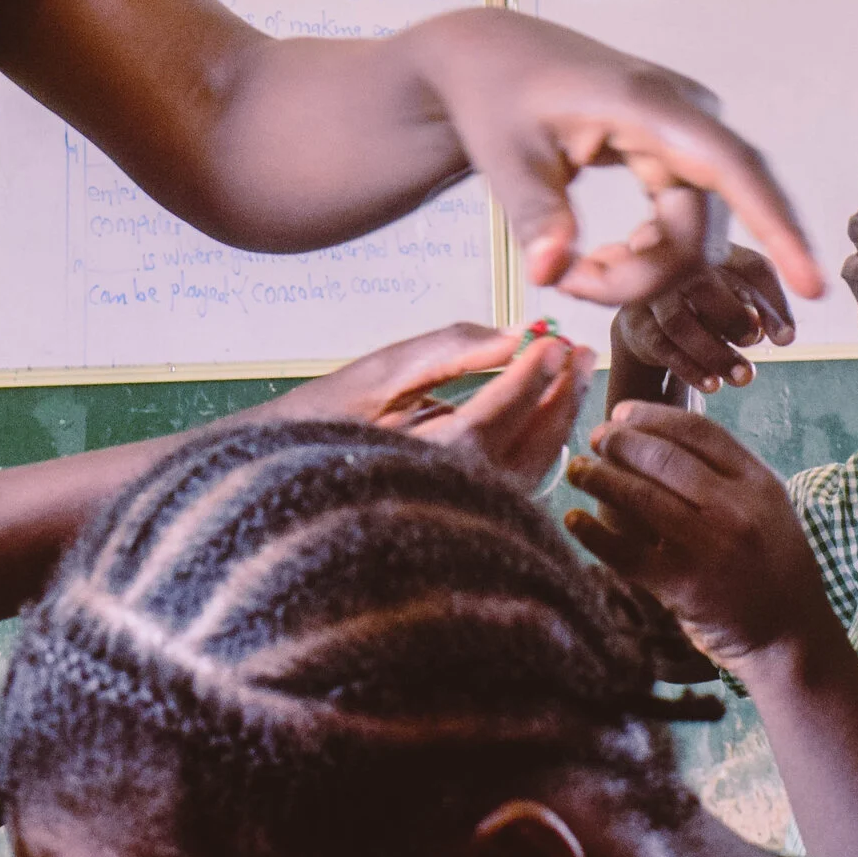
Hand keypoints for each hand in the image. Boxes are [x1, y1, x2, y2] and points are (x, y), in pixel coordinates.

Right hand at [265, 323, 594, 492]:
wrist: (281, 486)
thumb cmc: (321, 426)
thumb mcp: (378, 376)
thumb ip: (448, 351)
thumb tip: (514, 335)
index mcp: (423, 465)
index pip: (497, 416)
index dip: (532, 374)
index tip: (553, 338)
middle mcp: (451, 502)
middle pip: (531, 447)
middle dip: (560, 395)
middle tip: (576, 351)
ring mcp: (463, 518)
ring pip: (534, 469)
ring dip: (556, 419)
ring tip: (569, 372)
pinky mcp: (467, 521)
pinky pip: (520, 483)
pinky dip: (539, 445)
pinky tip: (544, 411)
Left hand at [407, 11, 822, 306]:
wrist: (492, 60)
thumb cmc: (496, 98)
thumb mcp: (504, 158)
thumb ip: (533, 217)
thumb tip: (548, 275)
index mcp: (649, 104)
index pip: (734, 169)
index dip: (777, 228)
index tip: (812, 285)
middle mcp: (686, 114)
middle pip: (701, 226)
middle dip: (641, 276)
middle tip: (564, 283)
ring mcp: (688, 133)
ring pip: (695, 232)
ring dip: (641, 268)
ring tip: (570, 267)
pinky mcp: (680, 152)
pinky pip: (685, 220)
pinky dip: (647, 252)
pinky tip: (601, 258)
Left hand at [563, 401, 834, 667]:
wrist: (790, 636)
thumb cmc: (769, 562)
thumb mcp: (766, 505)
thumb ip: (724, 471)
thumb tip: (655, 431)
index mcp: (758, 482)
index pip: (697, 431)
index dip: (651, 416)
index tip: (621, 414)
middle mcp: (736, 509)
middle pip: (662, 457)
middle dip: (618, 441)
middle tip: (595, 439)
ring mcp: (710, 547)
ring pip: (640, 497)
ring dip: (598, 477)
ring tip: (578, 470)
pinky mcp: (684, 586)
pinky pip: (627, 553)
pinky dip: (593, 534)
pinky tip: (573, 520)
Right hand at [604, 246, 794, 410]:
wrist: (651, 317)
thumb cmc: (708, 303)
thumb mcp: (742, 298)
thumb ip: (767, 312)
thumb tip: (785, 337)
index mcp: (714, 248)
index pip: (750, 268)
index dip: (771, 302)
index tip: (787, 339)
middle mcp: (677, 261)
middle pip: (702, 282)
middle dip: (733, 318)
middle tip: (752, 342)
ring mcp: (651, 291)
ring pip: (679, 321)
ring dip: (715, 353)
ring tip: (743, 377)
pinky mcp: (635, 322)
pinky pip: (662, 345)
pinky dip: (690, 368)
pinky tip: (713, 384)